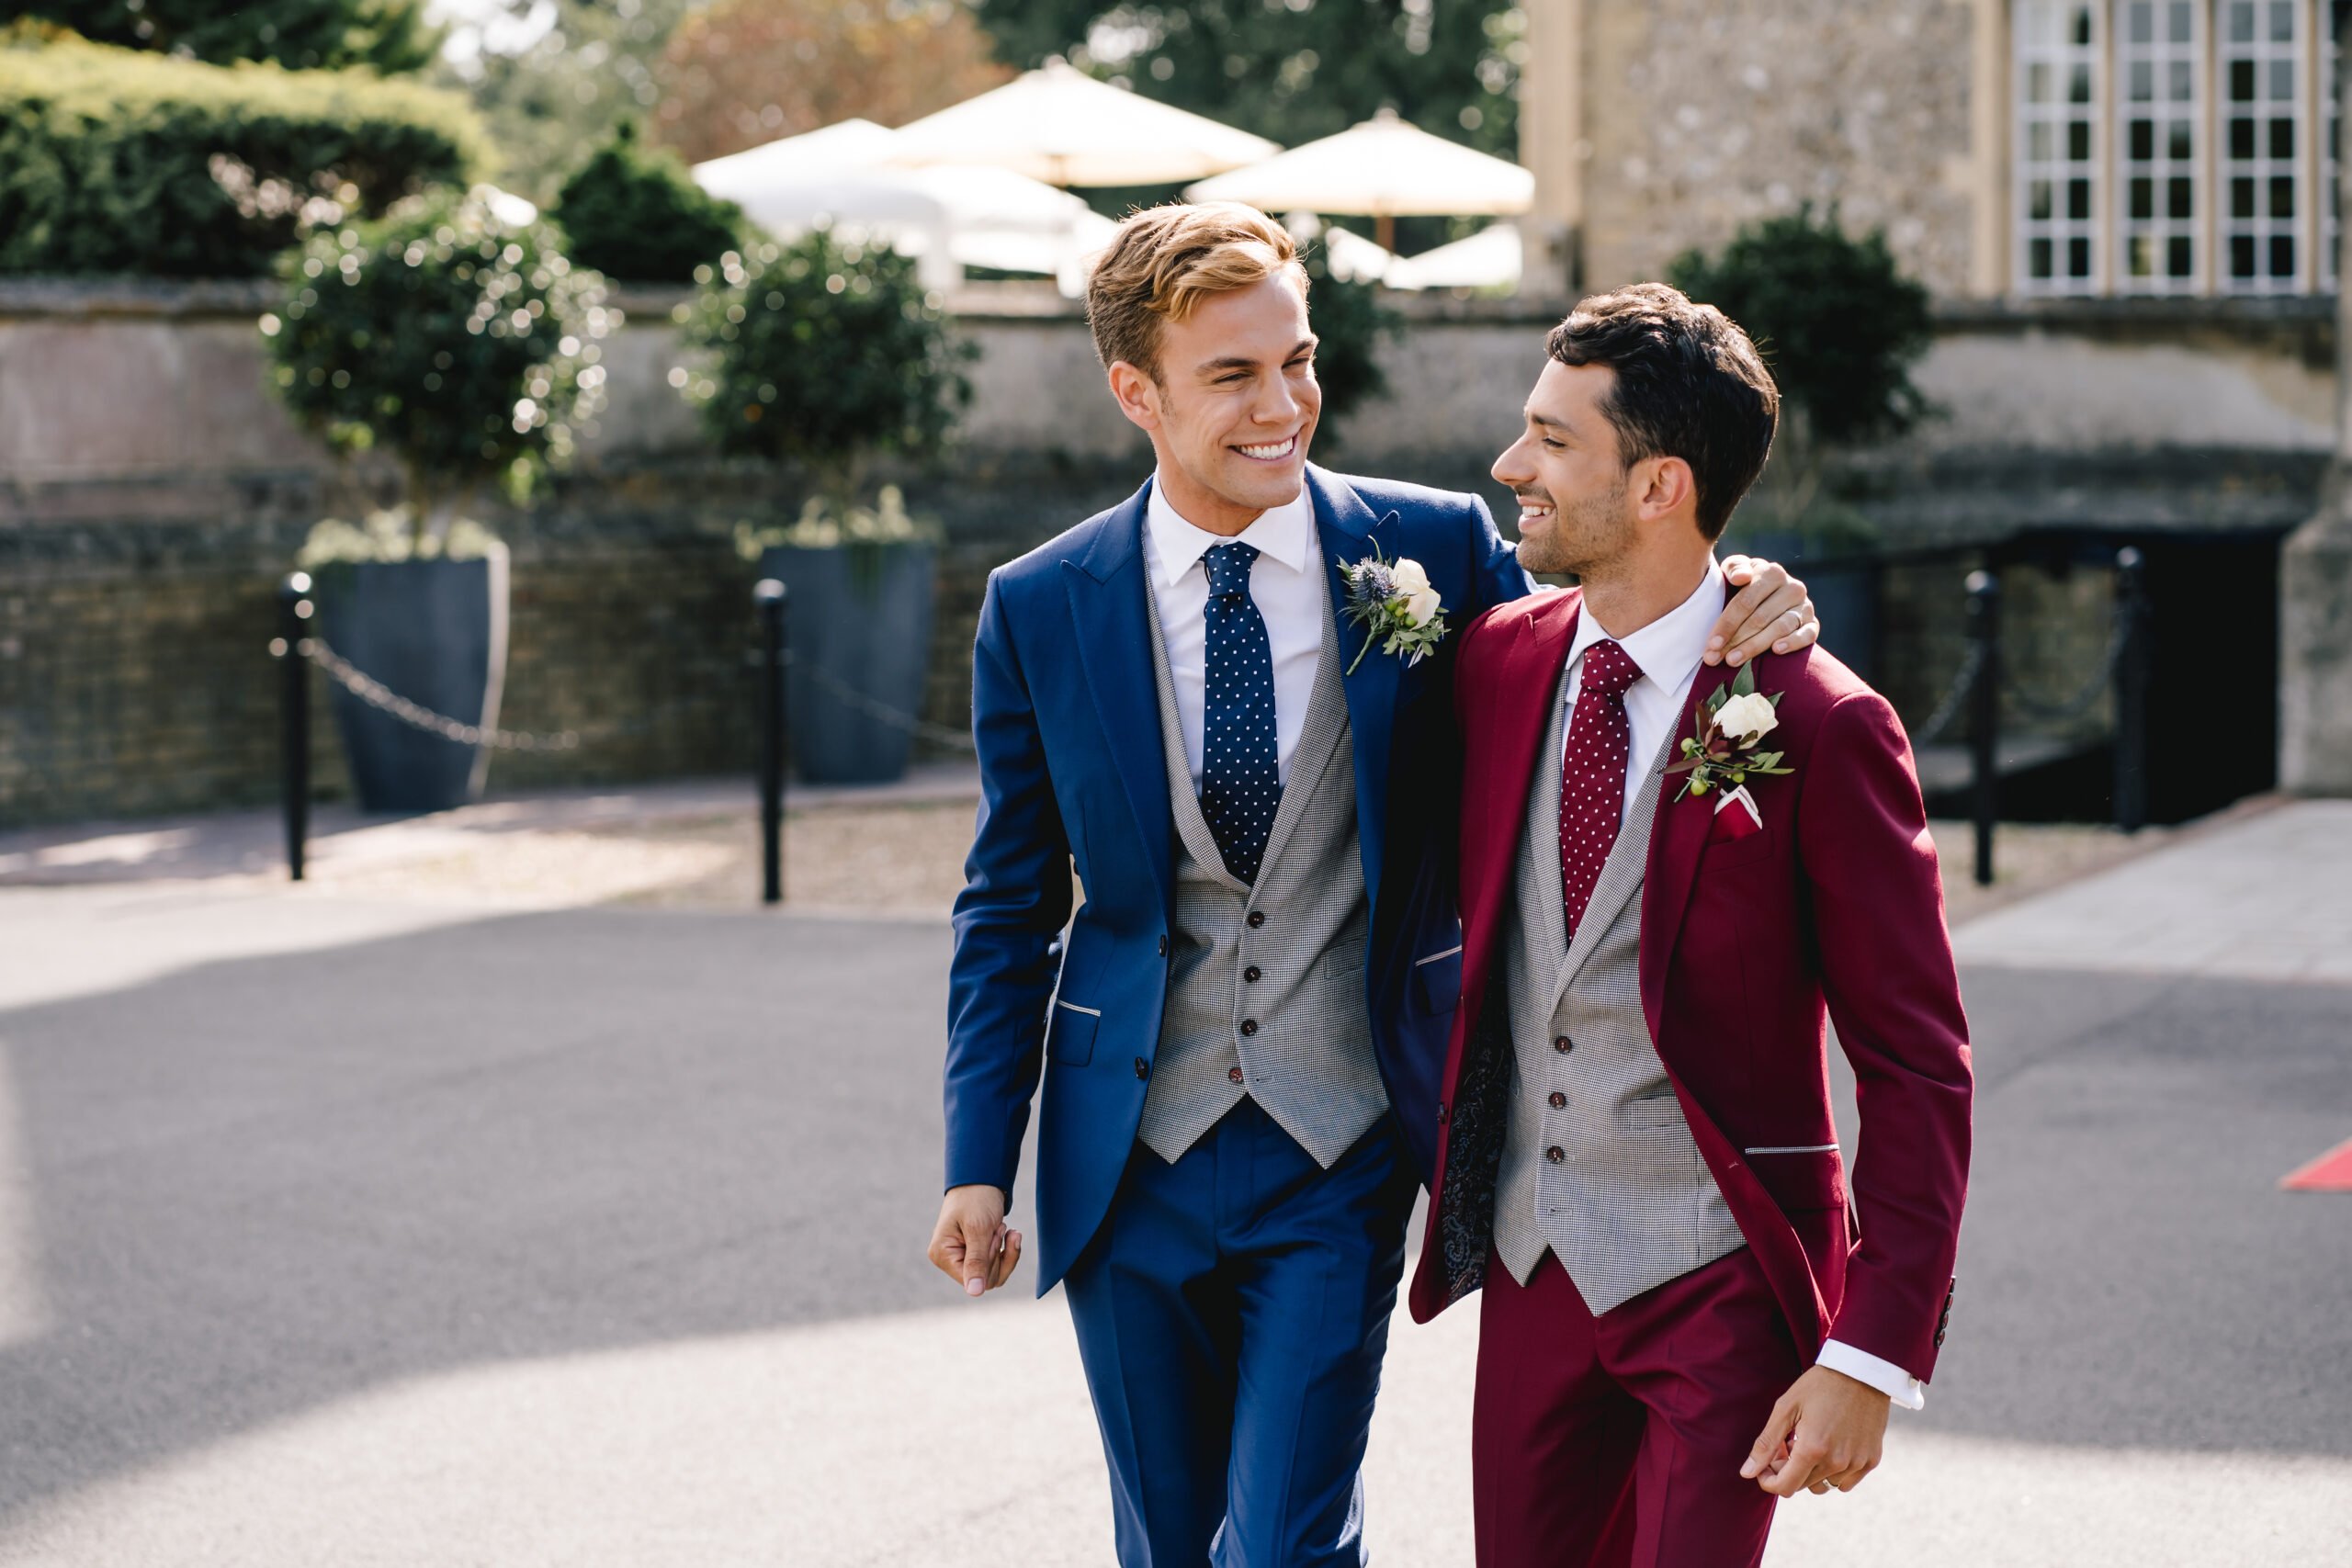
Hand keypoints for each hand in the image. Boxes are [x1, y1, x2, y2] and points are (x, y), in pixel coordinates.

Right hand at [928, 1184, 1021, 1297]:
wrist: (982, 1178)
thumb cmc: (976, 1199)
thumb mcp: (978, 1229)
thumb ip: (977, 1262)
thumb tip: (975, 1293)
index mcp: (942, 1254)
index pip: (973, 1279)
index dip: (990, 1261)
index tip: (993, 1235)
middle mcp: (949, 1259)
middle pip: (985, 1279)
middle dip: (998, 1253)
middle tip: (998, 1227)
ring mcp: (962, 1257)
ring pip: (994, 1274)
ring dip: (1004, 1251)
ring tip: (1003, 1227)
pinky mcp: (975, 1253)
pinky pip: (997, 1266)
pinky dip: (1007, 1250)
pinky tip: (1011, 1233)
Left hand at [1708, 557, 1817, 666]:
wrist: (1769, 598)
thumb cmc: (1744, 585)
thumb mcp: (1734, 571)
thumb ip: (1735, 568)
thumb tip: (1741, 577)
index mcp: (1772, 573)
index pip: (1746, 601)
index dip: (1727, 623)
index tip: (1711, 643)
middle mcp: (1792, 587)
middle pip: (1760, 618)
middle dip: (1735, 640)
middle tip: (1715, 658)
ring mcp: (1805, 606)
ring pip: (1780, 627)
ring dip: (1755, 646)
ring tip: (1733, 660)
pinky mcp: (1813, 623)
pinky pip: (1807, 634)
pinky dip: (1793, 642)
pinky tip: (1776, 650)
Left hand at [1741, 1364, 1888, 1495]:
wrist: (1861, 1371)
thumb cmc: (1819, 1385)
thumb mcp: (1786, 1408)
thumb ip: (1766, 1443)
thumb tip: (1747, 1473)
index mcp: (1813, 1450)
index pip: (1784, 1487)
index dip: (1768, 1480)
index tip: (1765, 1465)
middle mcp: (1837, 1463)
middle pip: (1802, 1486)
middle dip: (1787, 1470)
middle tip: (1787, 1443)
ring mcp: (1857, 1463)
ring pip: (1823, 1485)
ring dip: (1811, 1471)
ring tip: (1809, 1442)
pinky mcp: (1871, 1460)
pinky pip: (1845, 1482)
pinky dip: (1833, 1472)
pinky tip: (1829, 1447)